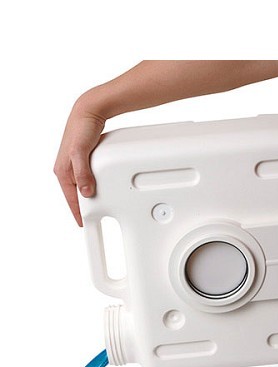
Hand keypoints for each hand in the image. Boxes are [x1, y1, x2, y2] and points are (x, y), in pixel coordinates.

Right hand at [53, 96, 105, 225]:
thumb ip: (83, 173)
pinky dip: (90, 184)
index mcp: (63, 171)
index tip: (83, 225)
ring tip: (95, 207)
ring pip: (80, 186)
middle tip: (91, 219)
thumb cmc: (81, 130)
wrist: (88, 112)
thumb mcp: (81, 153)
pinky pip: (85, 177)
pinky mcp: (81, 158)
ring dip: (86, 196)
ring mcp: (73, 164)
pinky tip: (97, 187)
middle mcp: (66, 169)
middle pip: (74, 194)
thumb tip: (86, 193)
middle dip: (81, 207)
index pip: (70, 198)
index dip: (77, 213)